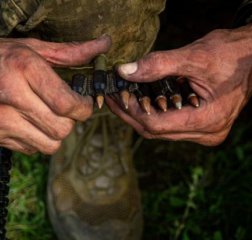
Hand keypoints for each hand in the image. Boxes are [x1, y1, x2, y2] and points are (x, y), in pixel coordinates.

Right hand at [0, 28, 110, 153]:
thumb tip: (104, 44)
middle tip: (67, 109)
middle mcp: (10, 98)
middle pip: (62, 129)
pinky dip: (39, 139)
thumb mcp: (30, 47)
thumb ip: (70, 51)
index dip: (84, 108)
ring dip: (57, 133)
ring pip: (50, 145)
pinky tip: (31, 123)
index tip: (84, 103)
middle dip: (72, 121)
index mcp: (23, 69)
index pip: (66, 104)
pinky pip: (32, 149)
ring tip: (50, 117)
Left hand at [107, 24, 251, 145]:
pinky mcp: (201, 126)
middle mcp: (206, 133)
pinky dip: (152, 113)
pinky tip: (140, 101)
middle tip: (112, 97)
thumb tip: (124, 71)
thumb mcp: (194, 56)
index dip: (132, 110)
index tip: (116, 95)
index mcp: (207, 120)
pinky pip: (169, 125)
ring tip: (121, 97)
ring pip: (160, 130)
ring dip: (139, 114)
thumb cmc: (231, 55)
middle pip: (155, 131)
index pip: (157, 124)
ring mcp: (204, 132)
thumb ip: (158, 65)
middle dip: (130, 114)